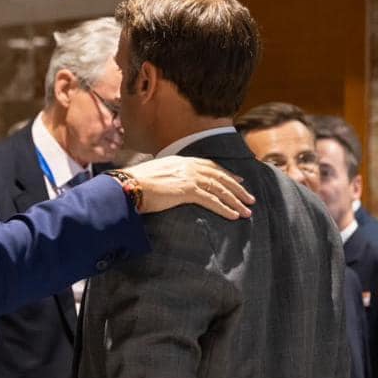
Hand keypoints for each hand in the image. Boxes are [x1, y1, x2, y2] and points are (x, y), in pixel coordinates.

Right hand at [122, 156, 253, 218]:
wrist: (127, 185)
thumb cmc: (135, 184)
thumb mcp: (154, 175)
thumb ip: (167, 177)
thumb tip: (169, 185)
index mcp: (180, 161)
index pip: (209, 166)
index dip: (226, 174)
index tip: (238, 180)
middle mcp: (187, 166)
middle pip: (219, 176)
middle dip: (237, 188)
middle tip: (250, 198)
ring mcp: (188, 177)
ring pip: (219, 189)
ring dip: (235, 200)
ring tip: (247, 211)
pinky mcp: (187, 190)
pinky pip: (212, 200)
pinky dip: (224, 208)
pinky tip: (234, 216)